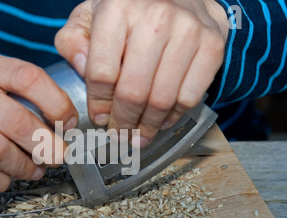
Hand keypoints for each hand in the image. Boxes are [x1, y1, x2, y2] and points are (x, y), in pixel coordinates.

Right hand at [0, 50, 77, 192]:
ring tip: (33, 170)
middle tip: (57, 157)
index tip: (68, 123)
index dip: (57, 103)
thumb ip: (13, 97)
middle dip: (47, 145)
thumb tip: (59, 128)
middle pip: (17, 120)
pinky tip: (5, 179)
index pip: (29, 77)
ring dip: (24, 167)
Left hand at [56, 0, 227, 146]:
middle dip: (123, 122)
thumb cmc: (131, 11)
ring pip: (162, 99)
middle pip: (133, 91)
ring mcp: (188, 30)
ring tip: (139, 135)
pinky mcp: (212, 45)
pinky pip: (190, 97)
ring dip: (148, 126)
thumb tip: (82, 70)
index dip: (98, 103)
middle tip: (120, 133)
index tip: (99, 117)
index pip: (101, 72)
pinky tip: (162, 119)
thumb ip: (73, 42)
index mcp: (117, 8)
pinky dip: (174, 116)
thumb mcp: (90, 17)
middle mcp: (155, 16)